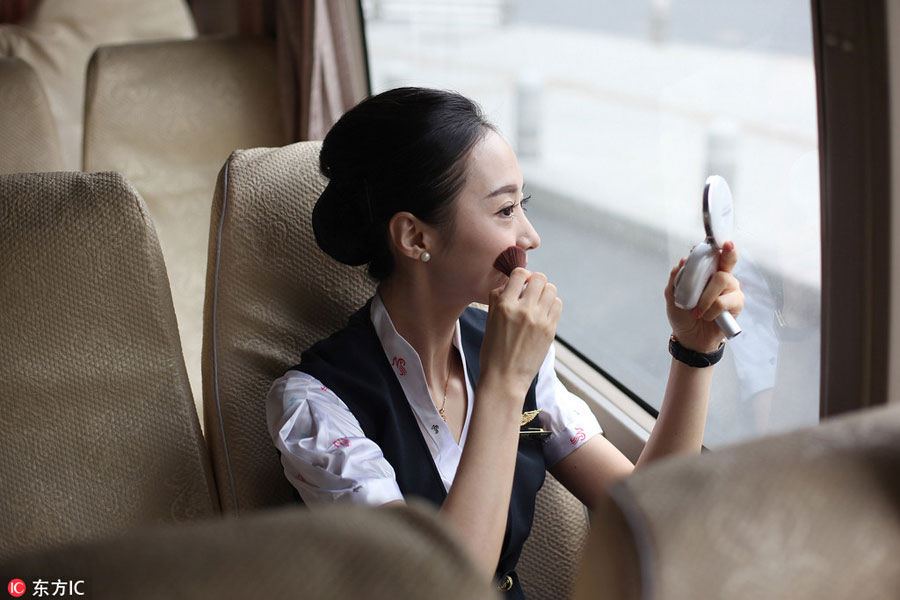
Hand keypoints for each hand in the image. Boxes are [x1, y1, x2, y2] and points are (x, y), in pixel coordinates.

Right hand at [480, 268, 562, 399]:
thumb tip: (511, 281)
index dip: (521, 275)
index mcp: (504, 306)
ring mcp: (540, 320)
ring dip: (544, 292)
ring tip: (537, 302)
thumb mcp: (489, 320)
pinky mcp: (550, 329)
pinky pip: (557, 304)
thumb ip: (498, 298)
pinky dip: (551, 304)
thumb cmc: (492, 350)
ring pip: (551, 289)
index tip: (520, 283)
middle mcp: (524, 310)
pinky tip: (543, 312)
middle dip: (535, 281)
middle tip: (530, 291)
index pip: (519, 273)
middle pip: (539, 278)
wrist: (505, 378)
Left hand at [665, 241, 743, 352]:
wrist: (690, 338)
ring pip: (722, 280)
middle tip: (728, 245)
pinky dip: (712, 309)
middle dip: (728, 252)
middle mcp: (721, 277)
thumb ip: (676, 279)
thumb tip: (683, 261)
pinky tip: (707, 316)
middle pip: (728, 259)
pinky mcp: (736, 303)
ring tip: (698, 311)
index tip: (716, 239)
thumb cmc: (683, 315)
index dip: (716, 246)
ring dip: (706, 296)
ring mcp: (730, 290)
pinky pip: (724, 300)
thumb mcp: (672, 296)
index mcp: (705, 272)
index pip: (712, 255)